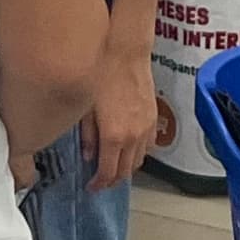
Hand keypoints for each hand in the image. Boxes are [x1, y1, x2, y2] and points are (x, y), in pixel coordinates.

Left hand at [83, 41, 165, 189]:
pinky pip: (148, 146)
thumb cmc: (102, 74)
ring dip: (126, 168)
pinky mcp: (153, 118)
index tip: (91, 186)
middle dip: (112, 180)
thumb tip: (87, 155)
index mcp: (113, 136)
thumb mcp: (86, 107)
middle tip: (100, 180)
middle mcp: (132, 137)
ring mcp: (145, 128)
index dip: (98, 184)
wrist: (125, 53)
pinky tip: (128, 148)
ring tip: (113, 165)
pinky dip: (138, 153)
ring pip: (139, 161)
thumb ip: (87, 135)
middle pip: (125, 172)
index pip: (108, 173)